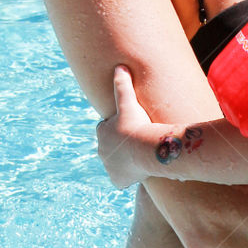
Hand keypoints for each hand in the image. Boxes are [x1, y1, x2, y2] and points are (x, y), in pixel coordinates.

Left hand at [96, 65, 154, 187]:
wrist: (145, 149)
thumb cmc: (137, 124)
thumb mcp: (128, 102)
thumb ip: (123, 85)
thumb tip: (119, 66)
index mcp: (101, 132)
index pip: (108, 129)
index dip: (121, 128)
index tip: (133, 128)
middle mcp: (101, 150)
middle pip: (113, 147)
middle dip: (122, 145)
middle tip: (138, 142)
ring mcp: (109, 166)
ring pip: (117, 163)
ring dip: (126, 160)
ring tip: (140, 156)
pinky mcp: (117, 180)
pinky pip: (121, 179)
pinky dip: (127, 177)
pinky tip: (138, 172)